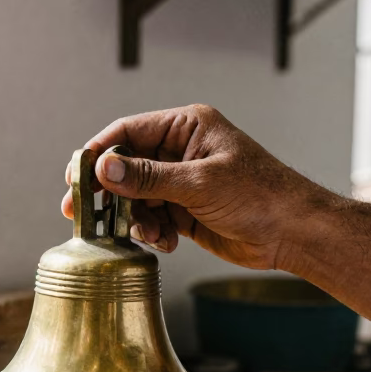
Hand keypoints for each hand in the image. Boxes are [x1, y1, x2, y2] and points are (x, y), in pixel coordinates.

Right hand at [61, 104, 320, 269]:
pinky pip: (152, 219)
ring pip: (136, 198)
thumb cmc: (261, 196)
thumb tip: (104, 168)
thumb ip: (149, 177)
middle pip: (126, 167)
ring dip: (134, 219)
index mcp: (187, 128)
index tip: (76, 176)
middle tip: (82, 214)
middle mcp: (181, 151)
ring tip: (149, 235)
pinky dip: (152, 232)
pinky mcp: (185, 211)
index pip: (129, 132)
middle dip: (108, 193)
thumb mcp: (200, 183)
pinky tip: (166, 243)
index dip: (99, 153)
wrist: (294, 233)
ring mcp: (182, 182)